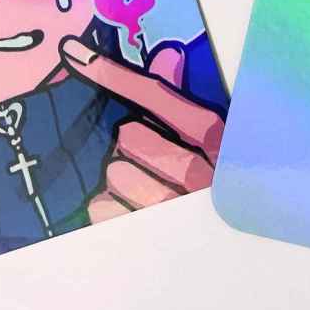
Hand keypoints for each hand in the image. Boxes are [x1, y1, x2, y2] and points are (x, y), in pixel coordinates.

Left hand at [58, 38, 222, 223]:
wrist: (235, 255)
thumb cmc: (224, 188)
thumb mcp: (218, 147)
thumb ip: (186, 103)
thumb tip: (166, 56)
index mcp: (215, 141)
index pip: (155, 96)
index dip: (112, 74)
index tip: (74, 54)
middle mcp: (196, 174)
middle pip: (128, 135)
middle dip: (134, 146)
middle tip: (154, 163)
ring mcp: (169, 208)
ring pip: (114, 171)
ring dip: (124, 180)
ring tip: (149, 192)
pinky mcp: (144, 237)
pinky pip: (102, 207)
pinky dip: (111, 209)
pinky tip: (136, 214)